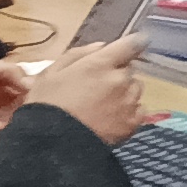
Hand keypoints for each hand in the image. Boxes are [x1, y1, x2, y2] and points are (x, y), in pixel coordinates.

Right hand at [21, 31, 148, 146]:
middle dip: (118, 72)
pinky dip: (129, 110)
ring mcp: (129, 102)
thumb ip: (78, 55)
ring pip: (136, 88)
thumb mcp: (52, 72)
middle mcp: (120, 80)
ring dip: (125, 90)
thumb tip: (102, 46)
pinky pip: (139, 109)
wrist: (54, 142)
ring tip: (103, 103)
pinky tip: (111, 117)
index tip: (135, 43)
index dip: (134, 43)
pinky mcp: (133, 123)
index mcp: (101, 64)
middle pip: (129, 69)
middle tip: (97, 86)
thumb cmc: (47, 104)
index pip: (131, 45)